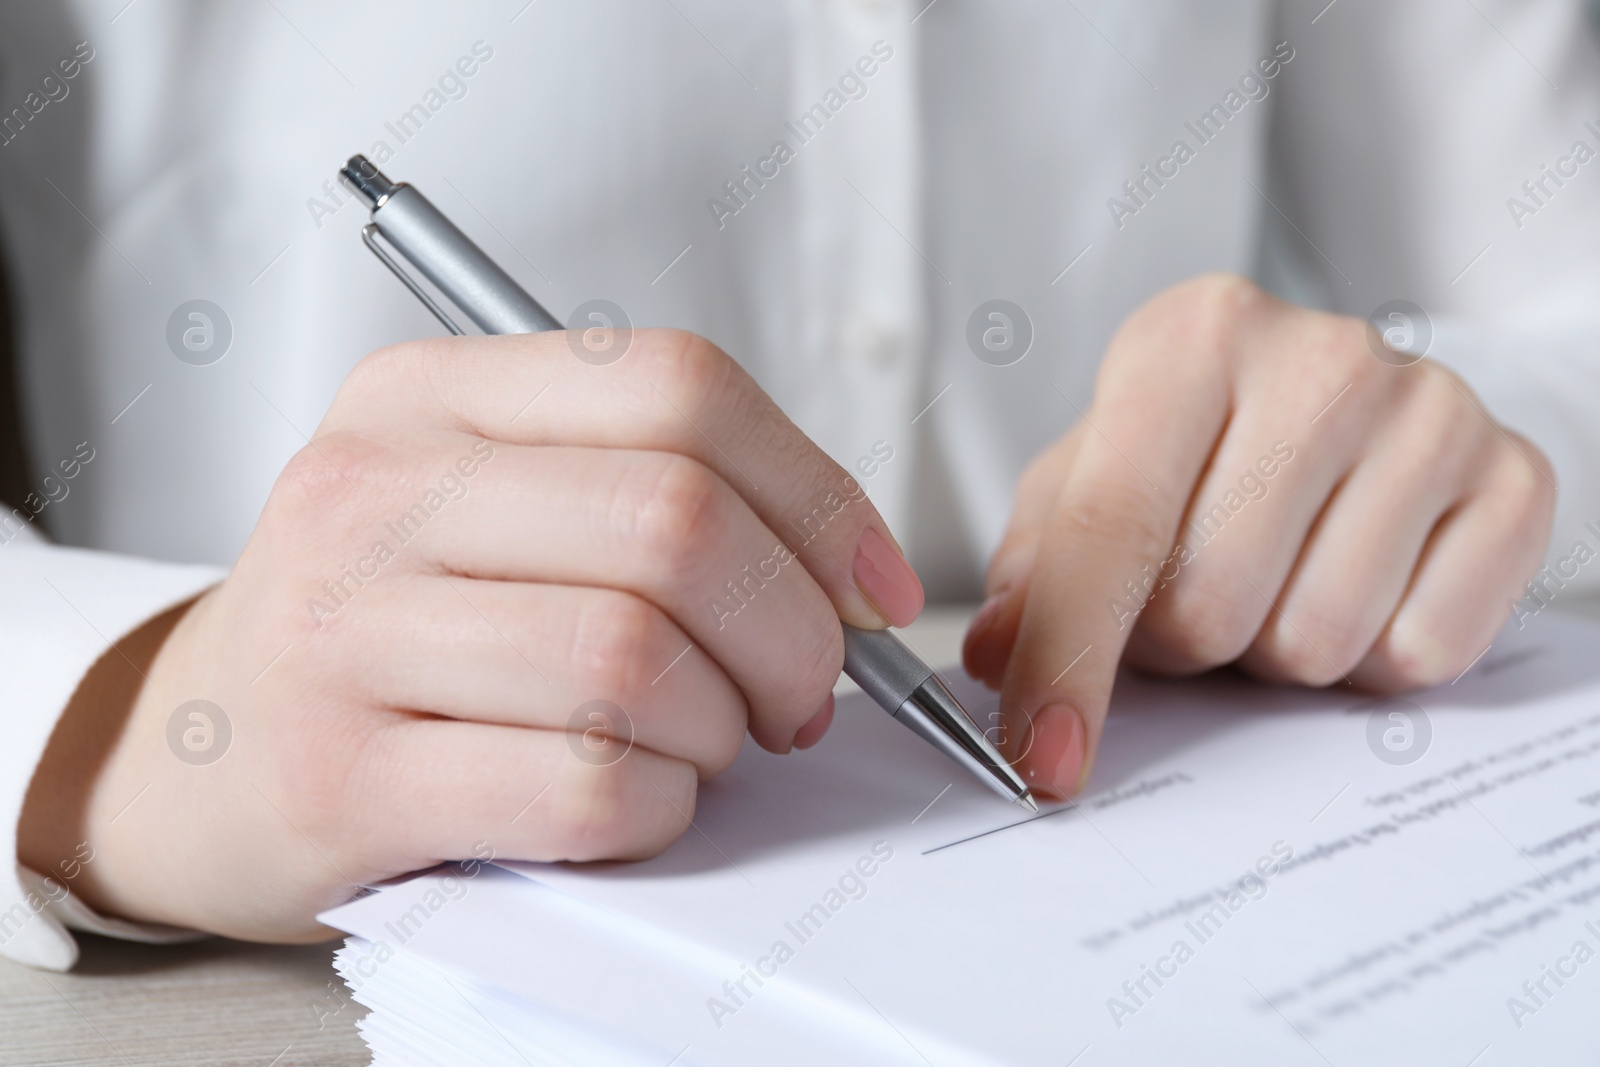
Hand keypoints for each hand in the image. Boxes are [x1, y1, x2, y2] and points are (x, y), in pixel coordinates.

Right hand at [19, 330, 922, 940]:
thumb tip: (847, 573)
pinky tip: (634, 801)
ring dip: (719, 726)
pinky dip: (657, 808)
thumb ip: (635, 490)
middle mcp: (375, 491)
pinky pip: (583, 786)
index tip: (872, 587)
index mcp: (425, 396)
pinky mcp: (346, 778)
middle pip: (678, 522)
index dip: (817, 491)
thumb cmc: (381, 625)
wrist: (194, 754)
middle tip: (797, 691)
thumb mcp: (474, 501)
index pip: (678, 385)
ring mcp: (349, 633)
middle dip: (794, 629)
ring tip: (699, 743)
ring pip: (636, 658)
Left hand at [962, 274, 1554, 799]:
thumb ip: (1040, 561)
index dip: (1067, 660)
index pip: (1111, 528)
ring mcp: (1432, 416)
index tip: (1044, 756)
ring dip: (1272, 650)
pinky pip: (1416, 657)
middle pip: (1209, 609)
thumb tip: (998, 655)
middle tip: (1196, 595)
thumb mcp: (1095, 472)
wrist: (1360, 396)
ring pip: (1312, 645)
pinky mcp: (1516, 482)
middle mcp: (1321, 360)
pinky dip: (1370, 657)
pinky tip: (1358, 580)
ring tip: (1281, 576)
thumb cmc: (1208, 443)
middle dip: (1180, 643)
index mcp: (1191, 339)